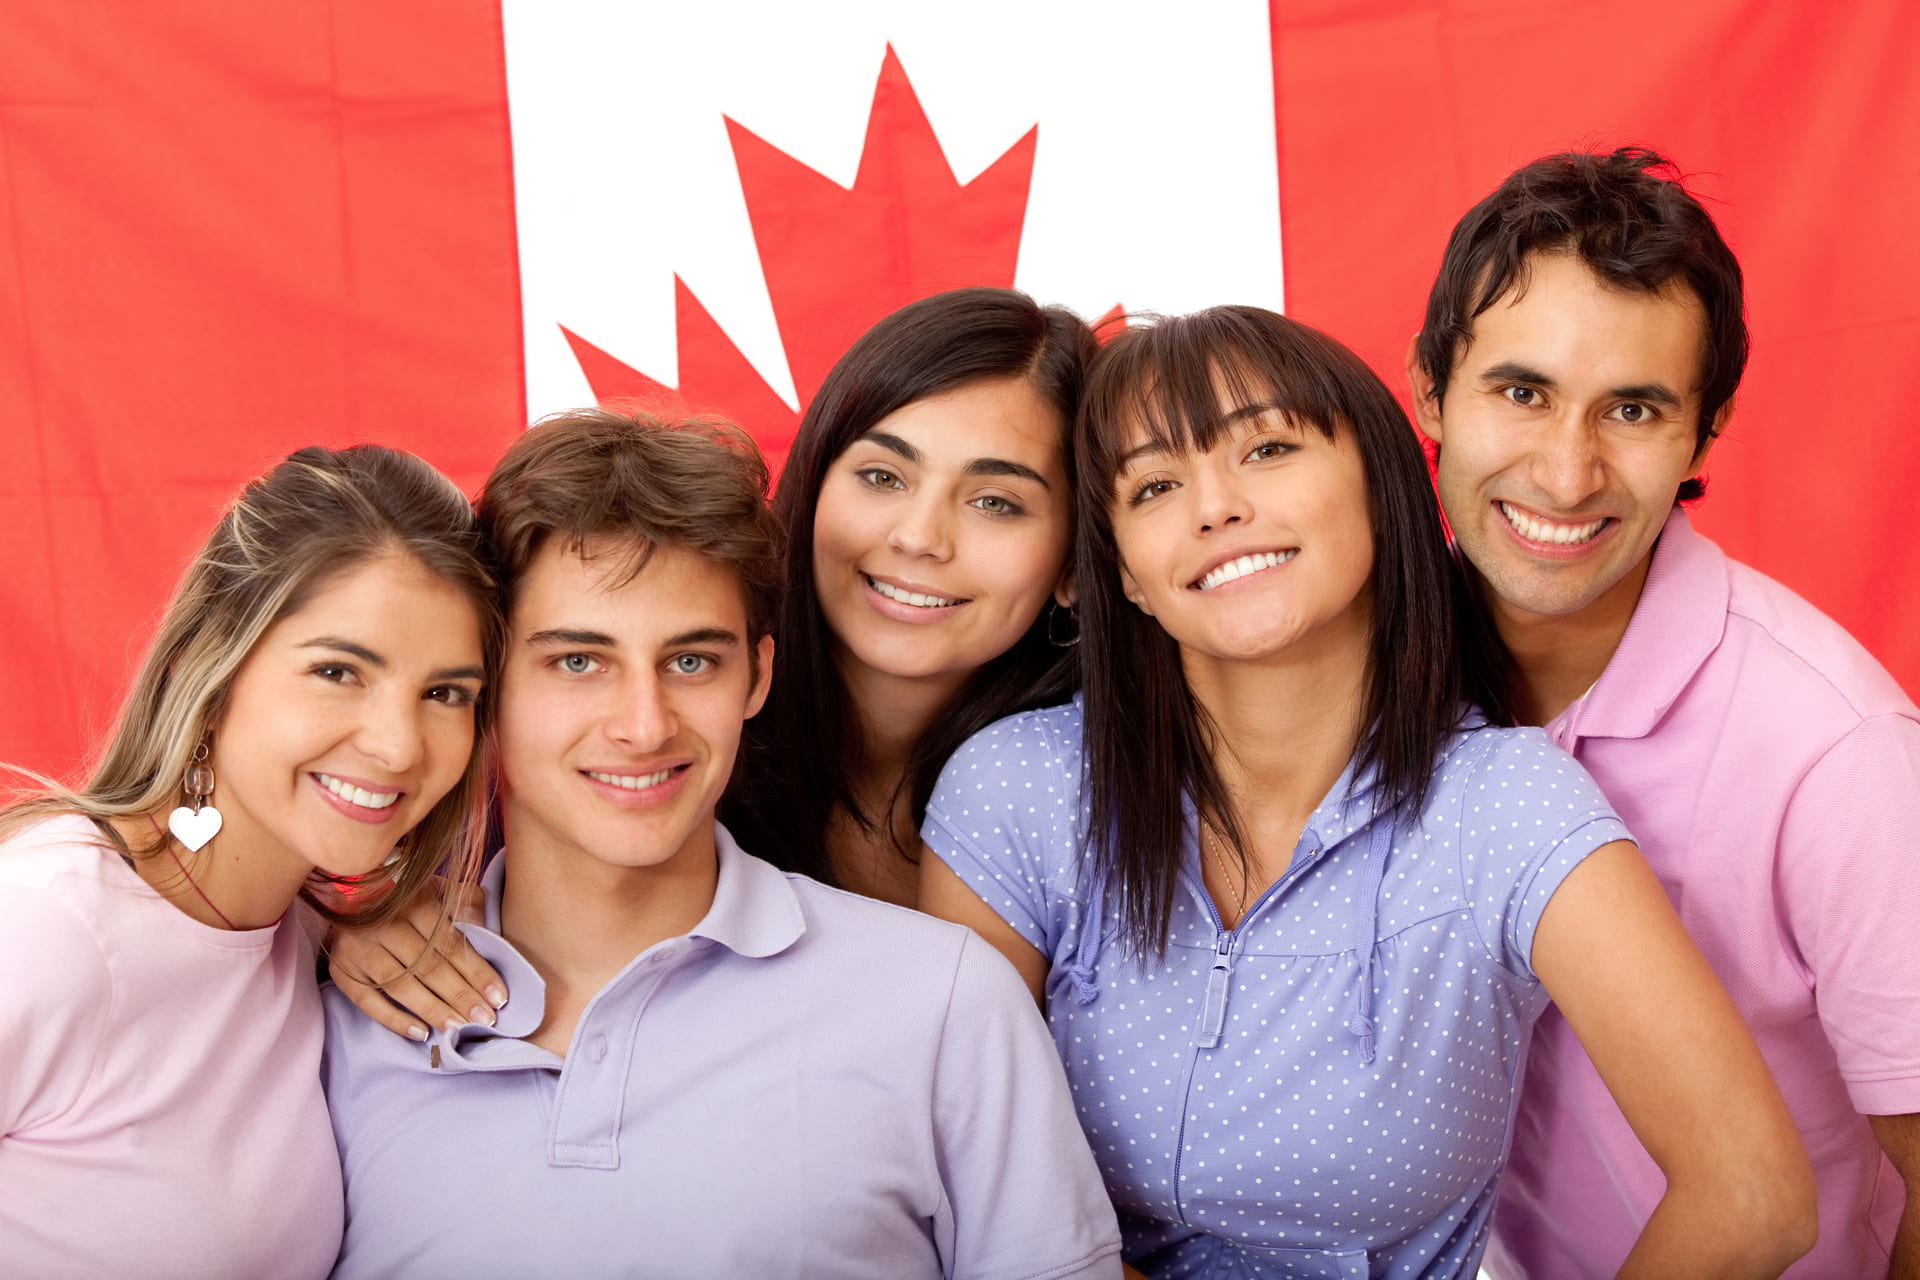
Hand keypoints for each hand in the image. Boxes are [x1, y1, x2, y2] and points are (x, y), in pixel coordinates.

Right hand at [327, 877, 506, 1040]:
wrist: (348, 894)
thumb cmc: (404, 897)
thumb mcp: (436, 887)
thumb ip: (464, 901)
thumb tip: (481, 923)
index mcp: (411, 901)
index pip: (449, 943)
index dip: (476, 972)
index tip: (499, 997)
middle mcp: (382, 924)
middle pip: (427, 966)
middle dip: (460, 996)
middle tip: (485, 1020)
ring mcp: (358, 949)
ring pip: (400, 985)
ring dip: (433, 1010)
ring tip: (459, 1028)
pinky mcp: (341, 971)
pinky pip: (367, 1001)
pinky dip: (394, 1019)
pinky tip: (421, 1033)